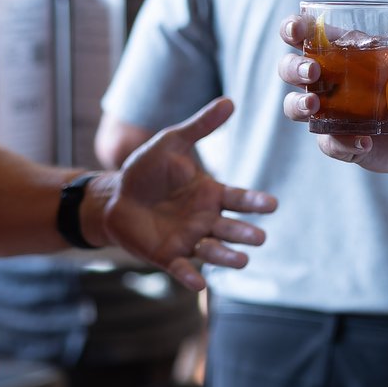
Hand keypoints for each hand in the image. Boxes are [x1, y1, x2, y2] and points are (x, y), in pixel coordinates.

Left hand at [94, 97, 274, 292]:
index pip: (239, 199)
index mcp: (210, 194)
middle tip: (258, 237)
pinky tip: (200, 285)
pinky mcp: (167, 256)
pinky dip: (191, 277)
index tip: (271, 205)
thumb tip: (229, 101)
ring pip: (213, 251)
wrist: (115, 196)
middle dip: (245, 234)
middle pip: (231, 229)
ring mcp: (188, 240)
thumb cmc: (146, 170)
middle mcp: (205, 220)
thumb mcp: (172, 143)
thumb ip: (200, 126)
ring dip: (227, 257)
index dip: (255, 203)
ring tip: (242, 260)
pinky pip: (182, 269)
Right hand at [275, 17, 387, 186]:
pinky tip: (364, 142)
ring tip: (314, 106)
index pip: (308, 34)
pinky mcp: (340, 141)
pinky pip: (327, 143)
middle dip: (293, 67)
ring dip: (297, 104)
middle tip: (312, 72)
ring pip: (294, 106)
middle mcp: (329, 81)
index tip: (295, 30)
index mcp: (343, 52)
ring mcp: (331, 112)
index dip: (294, 28)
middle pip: (290, 68)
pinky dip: (340, 143)